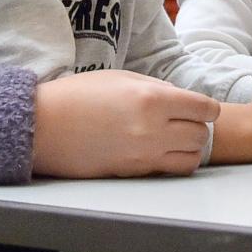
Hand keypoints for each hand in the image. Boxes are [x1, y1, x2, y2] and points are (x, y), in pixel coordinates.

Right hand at [32, 70, 217, 177]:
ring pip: (191, 159)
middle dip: (200, 127)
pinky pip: (167, 170)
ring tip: (176, 138)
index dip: (207, 108)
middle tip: (187, 121)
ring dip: (190, 148)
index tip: (202, 108)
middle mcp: (153, 130)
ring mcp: (143, 155)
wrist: (44, 127)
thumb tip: (183, 100)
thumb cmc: (79, 95)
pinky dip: (172, 161)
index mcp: (152, 99)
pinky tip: (159, 149)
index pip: (204, 109)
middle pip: (202, 135)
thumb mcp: (123, 78)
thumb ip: (158, 89)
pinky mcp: (132, 173)